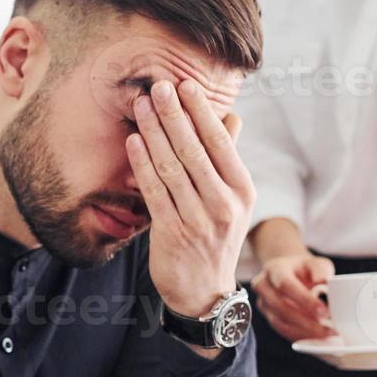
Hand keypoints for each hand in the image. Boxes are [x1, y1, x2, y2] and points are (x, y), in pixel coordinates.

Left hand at [126, 79, 253, 322]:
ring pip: (172, 167)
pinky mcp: (172, 233)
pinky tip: (133, 141)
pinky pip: (155, 191)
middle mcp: (224, 204)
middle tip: (158, 86)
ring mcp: (198, 220)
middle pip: (194, 151)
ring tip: (141, 105)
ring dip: (154, 132)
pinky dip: (143, 163)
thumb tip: (232, 117)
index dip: (201, 112)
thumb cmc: (216, 237)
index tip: (185, 85)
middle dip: (174, 115)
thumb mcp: (233, 199)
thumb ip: (228, 158)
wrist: (203, 292)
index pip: (221, 143)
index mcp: (243, 191)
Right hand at [251, 253, 334, 341]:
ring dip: (304, 331)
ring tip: (326, 335)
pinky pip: (283, 330)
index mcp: (274, 269)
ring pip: (281, 322)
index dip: (304, 300)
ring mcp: (263, 303)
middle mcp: (263, 286)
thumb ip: (320, 271)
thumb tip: (324, 283)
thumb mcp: (316, 263)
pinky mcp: (268, 317)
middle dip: (306, 321)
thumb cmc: (305, 268)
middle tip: (328, 330)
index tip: (324, 312)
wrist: (291, 272)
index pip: (285, 285)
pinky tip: (316, 338)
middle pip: (281, 307)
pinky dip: (300, 336)